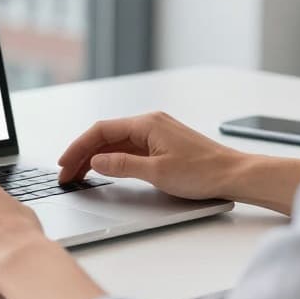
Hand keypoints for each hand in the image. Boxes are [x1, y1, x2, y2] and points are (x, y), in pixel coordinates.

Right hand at [57, 111, 245, 200]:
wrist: (234, 174)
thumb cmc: (204, 172)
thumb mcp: (157, 173)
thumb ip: (123, 165)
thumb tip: (97, 161)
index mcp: (147, 124)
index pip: (101, 131)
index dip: (78, 147)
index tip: (65, 163)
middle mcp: (150, 124)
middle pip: (106, 136)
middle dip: (83, 154)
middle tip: (67, 173)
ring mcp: (156, 134)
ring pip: (116, 142)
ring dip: (95, 157)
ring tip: (79, 175)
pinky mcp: (162, 144)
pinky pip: (129, 148)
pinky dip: (112, 158)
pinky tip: (104, 170)